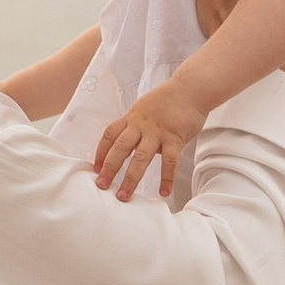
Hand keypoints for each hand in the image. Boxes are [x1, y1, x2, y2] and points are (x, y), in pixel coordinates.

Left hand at [93, 81, 209, 203]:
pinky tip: (164, 192)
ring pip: (140, 158)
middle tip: (101, 185)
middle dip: (108, 169)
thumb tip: (125, 146)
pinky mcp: (175, 138)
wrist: (190, 89)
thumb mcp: (143, 109)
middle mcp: (140, 125)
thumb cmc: (167, 100)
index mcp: (131, 118)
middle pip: (119, 148)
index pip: (109, 135)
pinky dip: (166, 178)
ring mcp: (157, 132)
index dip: (99, 152)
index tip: (94, 168)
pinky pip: (169, 161)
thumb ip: (134, 126)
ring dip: (130, 179)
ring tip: (124, 196)